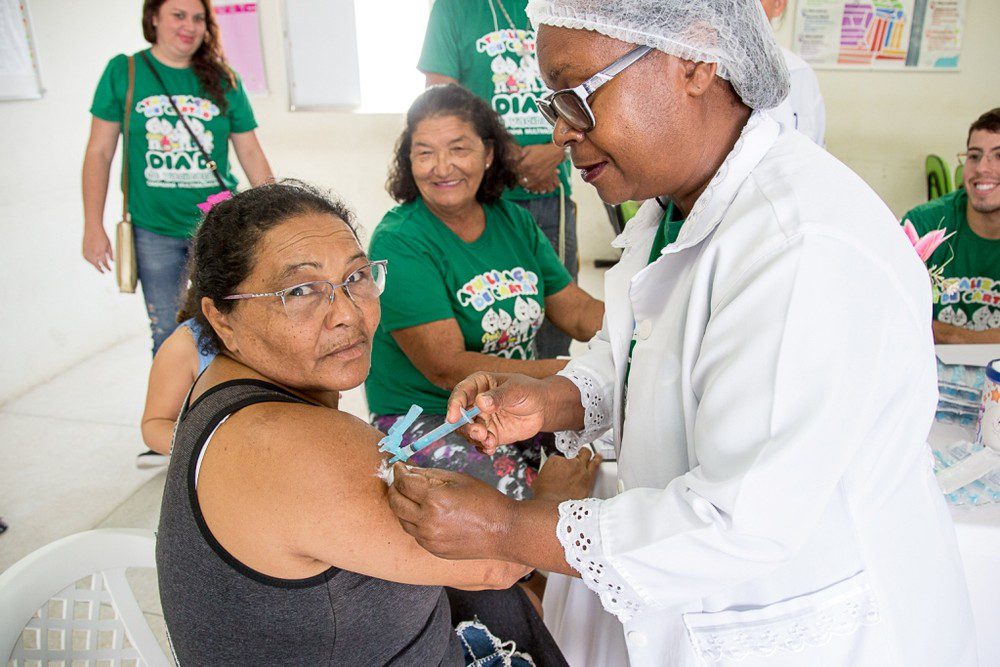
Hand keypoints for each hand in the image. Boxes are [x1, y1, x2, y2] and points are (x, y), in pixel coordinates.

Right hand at [83, 227, 112, 272]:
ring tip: (99, 267)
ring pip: (91, 262)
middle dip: (101, 269)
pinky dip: (89, 260)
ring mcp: (87, 251)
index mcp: (101, 252)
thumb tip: (113, 261)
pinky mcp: (83, 249)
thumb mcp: (109, 244)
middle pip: (97, 265)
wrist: (92, 228)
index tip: (110, 270)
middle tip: (104, 272)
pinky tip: (93, 261)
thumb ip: (111, 253)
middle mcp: (93, 253)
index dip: (107, 268)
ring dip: (95, 265)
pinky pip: (86, 258)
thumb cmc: (102, 235)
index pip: (105, 263)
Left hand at [388, 463, 512, 559]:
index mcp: (435, 499)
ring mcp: (429, 539)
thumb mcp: (458, 479)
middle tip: (399, 479)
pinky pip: (414, 533)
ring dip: (402, 505)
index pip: (404, 482)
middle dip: (394, 488)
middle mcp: (427, 521)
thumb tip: (409, 470)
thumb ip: (430, 474)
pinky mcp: (433, 549)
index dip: (399, 471)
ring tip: (411, 495)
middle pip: (395, 502)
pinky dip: (413, 520)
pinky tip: (423, 512)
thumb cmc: (485, 501)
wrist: (504, 531)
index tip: (399, 466)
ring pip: (401, 519)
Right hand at [446, 372, 549, 454]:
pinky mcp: (490, 434)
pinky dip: (483, 447)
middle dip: (466, 427)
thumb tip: (481, 402)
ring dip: (475, 439)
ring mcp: (482, 420)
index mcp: (478, 385)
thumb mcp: (516, 390)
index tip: (453, 418)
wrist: (542, 408)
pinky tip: (491, 448)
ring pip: (469, 431)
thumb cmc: (529, 391)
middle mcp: (475, 403)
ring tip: (490, 441)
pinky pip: (481, 443)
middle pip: (460, 416)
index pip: (460, 393)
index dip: (454, 405)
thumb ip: (499, 396)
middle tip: (480, 433)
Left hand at [516, 144, 563, 194]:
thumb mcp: (528, 148)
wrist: (554, 153)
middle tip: (518, 175)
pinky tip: (530, 185)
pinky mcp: (543, 180)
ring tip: (523, 181)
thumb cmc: (541, 150)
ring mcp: (538, 177)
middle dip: (518, 178)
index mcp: (526, 164)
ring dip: (524, 184)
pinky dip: (532, 188)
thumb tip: (511, 158)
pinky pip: (536, 187)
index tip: (513, 168)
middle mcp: (531, 172)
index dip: (513, 169)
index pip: (515, 171)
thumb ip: (519, 154)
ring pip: (527, 185)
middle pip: (520, 180)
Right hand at [531, 448, 601, 501]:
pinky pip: (595, 468)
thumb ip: (544, 475)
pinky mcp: (588, 480)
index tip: (564, 466)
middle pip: (579, 453)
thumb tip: (546, 477)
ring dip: (591, 456)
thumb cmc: (544, 496)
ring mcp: (581, 470)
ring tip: (594, 455)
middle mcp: (570, 463)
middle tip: (581, 454)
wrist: (553, 507)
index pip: (562, 457)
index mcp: (555, 461)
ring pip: (589, 457)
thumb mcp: (537, 481)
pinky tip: (597, 461)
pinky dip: (596, 463)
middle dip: (580, 453)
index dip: (563, 463)